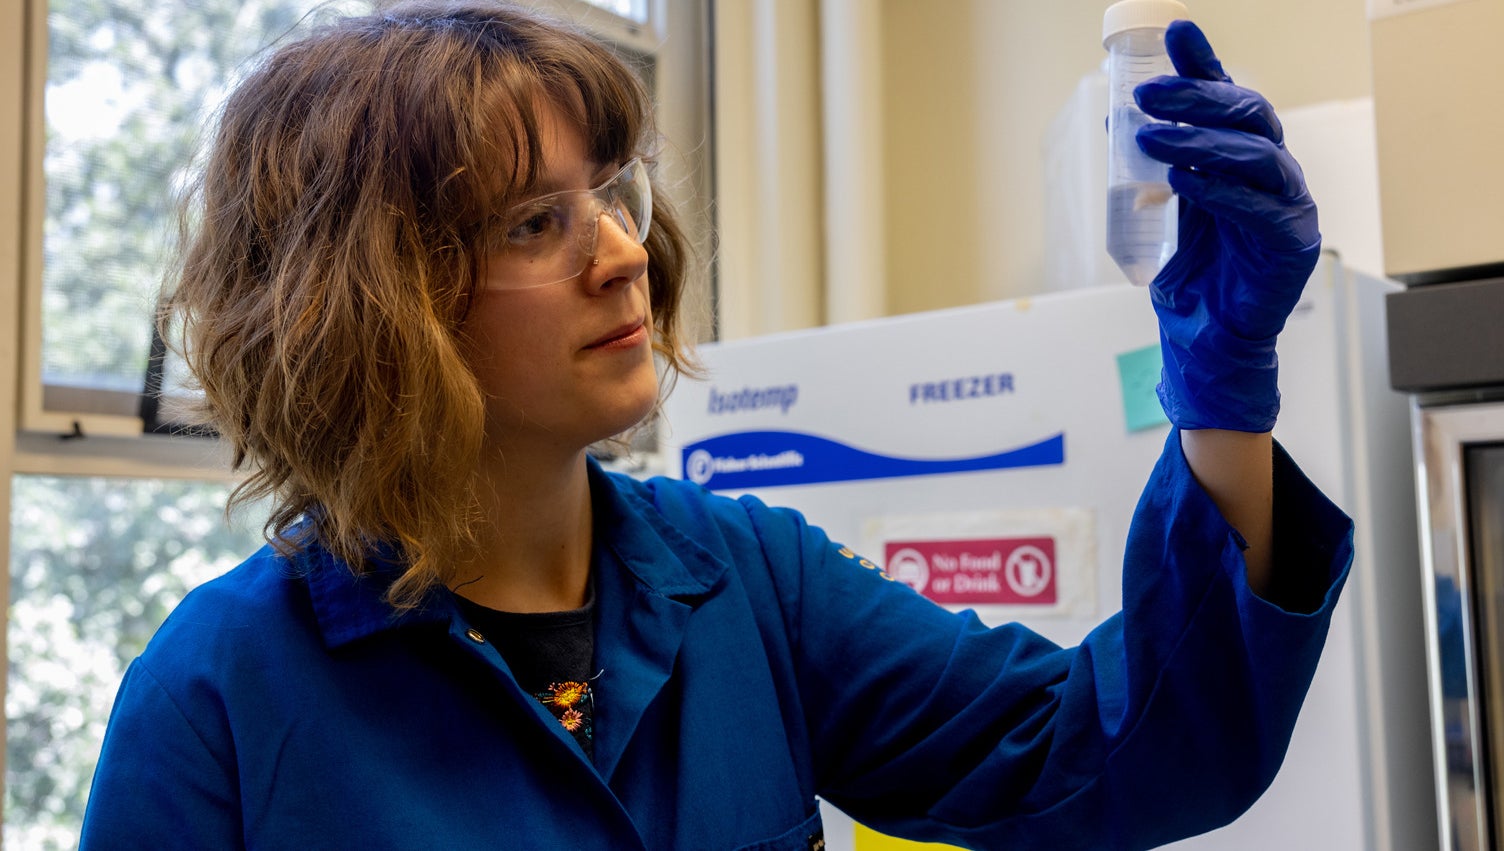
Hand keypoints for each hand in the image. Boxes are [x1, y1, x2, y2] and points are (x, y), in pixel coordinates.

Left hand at [1134, 20, 1320, 432]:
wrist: (1206, 338)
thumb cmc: (1191, 275)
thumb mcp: (1166, 208)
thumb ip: (1158, 165)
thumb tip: (1121, 120)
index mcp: (1244, 160)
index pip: (1228, 99)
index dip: (1205, 64)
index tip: (1175, 32)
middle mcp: (1273, 174)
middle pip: (1248, 115)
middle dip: (1197, 96)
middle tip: (1148, 93)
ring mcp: (1290, 206)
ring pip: (1256, 153)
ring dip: (1200, 140)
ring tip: (1153, 138)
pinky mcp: (1292, 244)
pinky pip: (1260, 207)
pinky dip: (1220, 190)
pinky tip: (1185, 181)